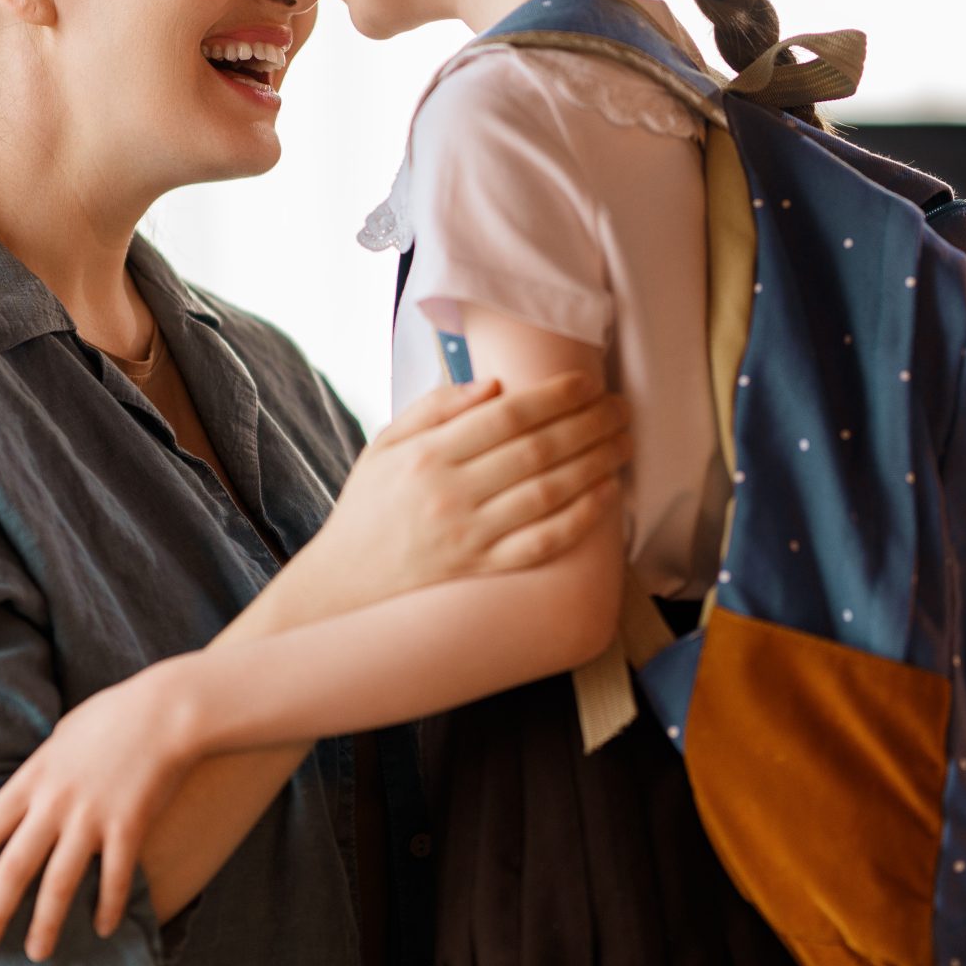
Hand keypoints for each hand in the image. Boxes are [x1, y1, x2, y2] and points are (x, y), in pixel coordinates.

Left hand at [0, 661, 203, 956]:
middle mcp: (55, 802)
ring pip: (59, 882)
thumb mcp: (62, 737)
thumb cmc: (115, 716)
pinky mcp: (130, 824)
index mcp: (33, 778)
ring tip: (37, 954)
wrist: (168, 709)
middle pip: (14, 867)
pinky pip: (114, 876)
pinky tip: (103, 929)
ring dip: (46, 923)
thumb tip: (28, 794)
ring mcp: (92, 816)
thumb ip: (42, 771)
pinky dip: (108, 906)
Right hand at [316, 372, 630, 603]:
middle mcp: (451, 493)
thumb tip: (493, 385)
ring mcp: (469, 536)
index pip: (506, 416)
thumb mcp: (385, 444)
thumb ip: (436, 408)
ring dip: (595, 464)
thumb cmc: (369, 507)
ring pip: (548, 493)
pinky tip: (605, 495)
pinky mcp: (482, 569)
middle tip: (620, 408)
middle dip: (588, 423)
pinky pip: (543, 543)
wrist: (344, 582)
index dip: (554, 396)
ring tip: (622, 443)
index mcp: (427, 455)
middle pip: (537, 450)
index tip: (587, 383)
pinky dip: (580, 518)